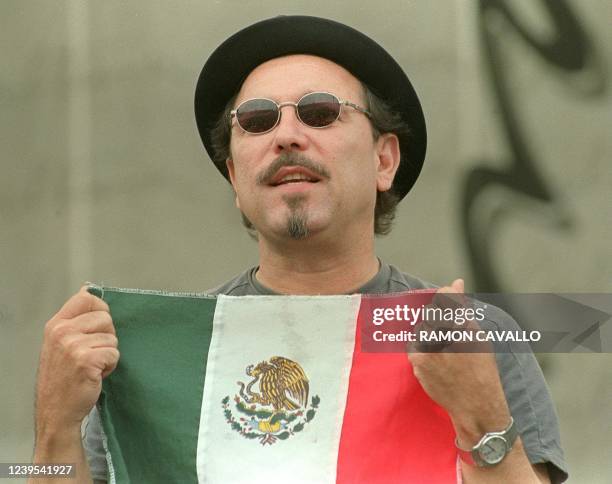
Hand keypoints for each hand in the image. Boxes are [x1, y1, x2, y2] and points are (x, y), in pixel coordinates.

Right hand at [35, 286, 118, 437]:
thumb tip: (89, 287)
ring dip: (108, 353)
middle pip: (106, 317)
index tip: (97, 327)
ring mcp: (73, 346)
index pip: (87, 298)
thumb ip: (75, 318)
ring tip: (92, 366)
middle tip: (93, 353)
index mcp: (56, 324)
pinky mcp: (87, 360)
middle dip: (107, 336)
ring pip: (112, 337)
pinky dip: (110, 365)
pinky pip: (114, 353)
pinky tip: (96, 375)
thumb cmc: (63, 376)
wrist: (56, 411)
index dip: (100, 310)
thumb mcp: (60, 342)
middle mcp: (62, 332)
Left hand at [408, 279, 510, 446]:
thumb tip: (456, 282)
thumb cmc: (481, 369)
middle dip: (435, 318)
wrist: (475, 404)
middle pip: (429, 314)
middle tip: (445, 334)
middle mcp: (444, 335)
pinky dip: (421, 349)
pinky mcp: (418, 362)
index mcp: (462, 326)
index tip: (446, 293)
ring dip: (427, 335)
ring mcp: (428, 349)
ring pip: (420, 329)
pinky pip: (414, 346)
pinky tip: (436, 360)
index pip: (445, 299)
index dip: (444, 295)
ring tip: (444, 350)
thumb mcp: (479, 336)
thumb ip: (462, 308)